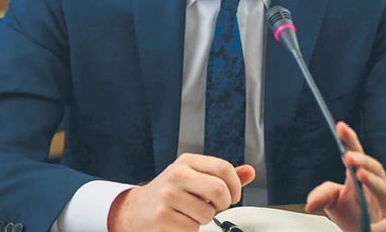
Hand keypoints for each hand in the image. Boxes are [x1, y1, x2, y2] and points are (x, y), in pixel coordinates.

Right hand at [107, 153, 255, 231]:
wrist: (134, 211)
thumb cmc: (169, 194)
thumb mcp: (194, 177)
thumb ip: (222, 175)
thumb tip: (251, 171)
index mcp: (187, 161)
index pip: (223, 168)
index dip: (235, 186)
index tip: (232, 196)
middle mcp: (176, 175)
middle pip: (219, 190)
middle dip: (223, 204)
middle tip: (215, 207)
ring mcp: (168, 196)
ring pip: (207, 214)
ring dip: (203, 220)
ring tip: (189, 213)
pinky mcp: (162, 216)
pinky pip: (193, 229)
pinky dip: (190, 230)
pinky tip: (178, 222)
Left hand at [306, 122, 385, 231]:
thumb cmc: (358, 213)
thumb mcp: (336, 202)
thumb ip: (323, 196)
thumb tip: (309, 204)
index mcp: (363, 175)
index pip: (356, 154)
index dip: (349, 139)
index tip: (340, 126)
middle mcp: (379, 185)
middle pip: (374, 168)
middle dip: (362, 160)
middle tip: (348, 156)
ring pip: (385, 189)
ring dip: (373, 181)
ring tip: (360, 175)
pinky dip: (380, 226)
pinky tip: (370, 228)